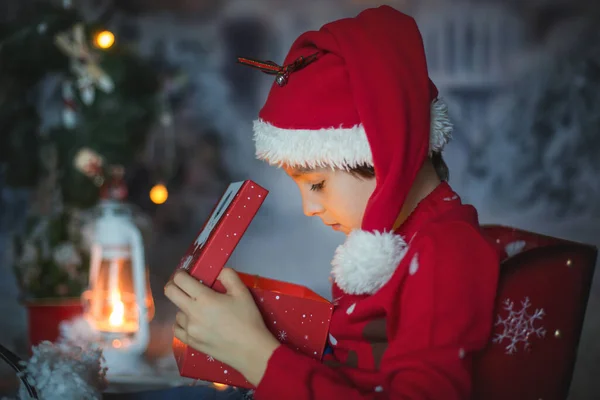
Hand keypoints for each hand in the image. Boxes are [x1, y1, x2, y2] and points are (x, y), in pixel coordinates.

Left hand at [164, 268, 280, 384]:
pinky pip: (177, 329)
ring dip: (184, 307)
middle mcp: (192, 313)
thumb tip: (217, 272)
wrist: (250, 350)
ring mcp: (189, 329)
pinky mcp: (190, 342)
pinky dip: (182, 323)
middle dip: (174, 285)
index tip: (187, 274)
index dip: (181, 273)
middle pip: (170, 293)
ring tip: (199, 310)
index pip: (180, 279)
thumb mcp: (242, 292)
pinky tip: (193, 323)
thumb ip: (228, 276)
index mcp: (204, 298)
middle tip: (186, 286)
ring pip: (177, 312)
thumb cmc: (247, 319)